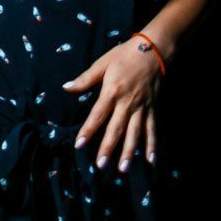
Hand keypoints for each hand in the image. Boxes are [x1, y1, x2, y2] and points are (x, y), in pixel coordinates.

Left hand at [65, 37, 163, 170]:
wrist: (154, 51)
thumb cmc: (124, 56)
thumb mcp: (102, 63)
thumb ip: (85, 79)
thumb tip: (66, 87)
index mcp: (112, 91)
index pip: (97, 115)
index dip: (88, 130)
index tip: (79, 144)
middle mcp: (128, 103)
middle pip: (116, 129)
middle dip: (108, 148)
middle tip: (100, 165)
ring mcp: (142, 107)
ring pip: (135, 134)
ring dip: (129, 152)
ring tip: (123, 169)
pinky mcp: (153, 109)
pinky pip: (153, 130)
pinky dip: (153, 145)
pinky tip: (151, 160)